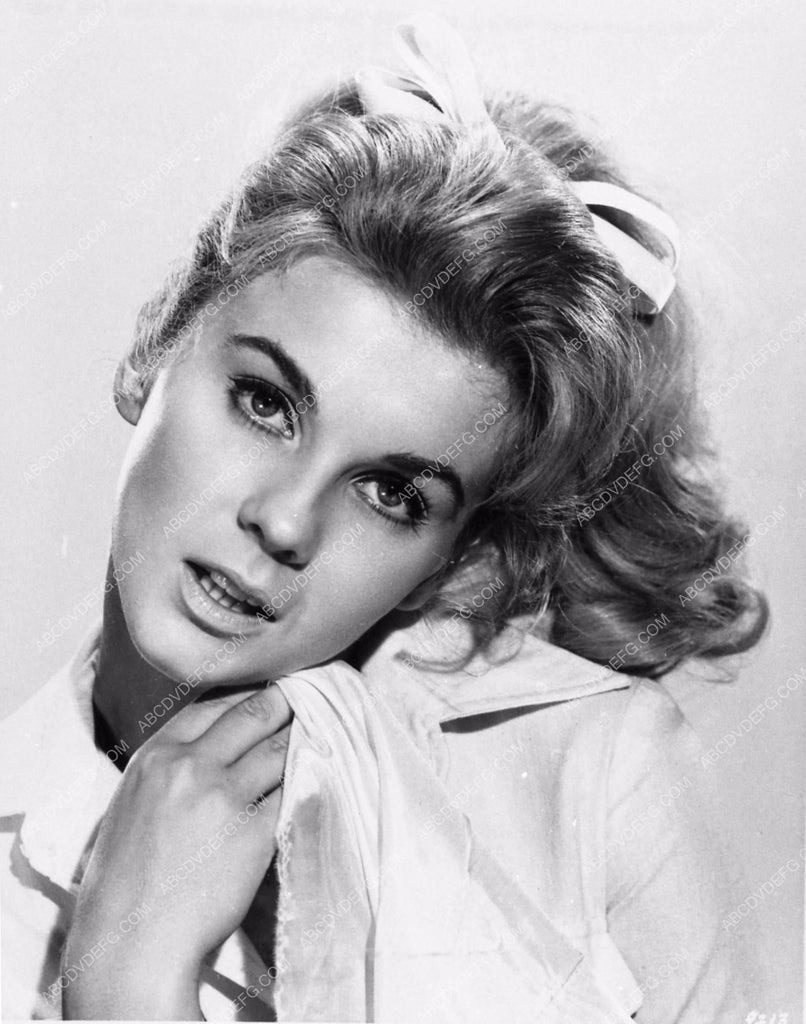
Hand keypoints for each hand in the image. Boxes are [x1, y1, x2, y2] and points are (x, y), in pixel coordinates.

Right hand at [62, 684, 291, 1019]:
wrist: (132, 944)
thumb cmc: (127, 881)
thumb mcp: (134, 804)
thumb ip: (170, 769)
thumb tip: (213, 746)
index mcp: (156, 757)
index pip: (212, 704)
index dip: (248, 694)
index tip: (270, 689)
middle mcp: (190, 767)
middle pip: (254, 714)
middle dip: (286, 701)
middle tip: (314, 691)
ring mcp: (224, 797)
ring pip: (279, 747)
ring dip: (303, 737)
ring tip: (325, 728)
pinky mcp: (254, 831)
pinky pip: (292, 791)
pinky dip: (308, 779)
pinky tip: (321, 772)